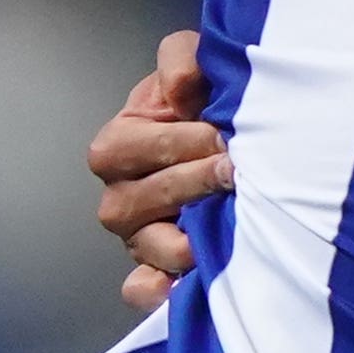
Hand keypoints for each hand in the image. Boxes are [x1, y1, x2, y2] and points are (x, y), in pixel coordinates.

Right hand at [90, 30, 225, 313]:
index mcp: (118, 145)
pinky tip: (182, 287)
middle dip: (192, 184)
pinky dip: (157, 292)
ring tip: (223, 224)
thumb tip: (181, 88)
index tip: (222, 136)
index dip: (179, 143)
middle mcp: (120, 195)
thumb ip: (181, 60)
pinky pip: (142, 289)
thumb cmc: (202, 100)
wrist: (231, 136)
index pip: (133, 149)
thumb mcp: (191, 62)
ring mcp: (138, 236)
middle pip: (139, 200)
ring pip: (146, 247)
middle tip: (234, 172)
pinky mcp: (158, 270)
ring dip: (184, 240)